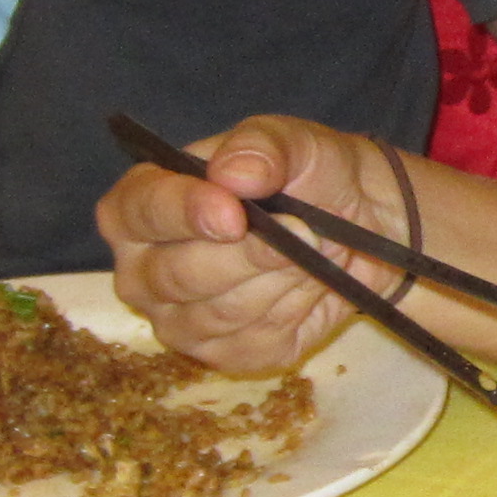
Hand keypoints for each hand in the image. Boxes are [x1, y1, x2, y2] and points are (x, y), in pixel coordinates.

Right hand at [100, 117, 410, 374]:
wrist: (358, 220)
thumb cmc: (308, 174)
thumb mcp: (295, 141)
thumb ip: (262, 147)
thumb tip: (233, 173)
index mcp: (139, 205)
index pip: (137, 213)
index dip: (183, 213)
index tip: (234, 214)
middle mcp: (144, 270)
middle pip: (175, 275)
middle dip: (247, 255)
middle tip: (304, 230)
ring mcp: (179, 320)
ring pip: (220, 313)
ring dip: (278, 279)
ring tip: (314, 246)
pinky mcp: (225, 354)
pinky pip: (255, 342)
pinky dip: (294, 309)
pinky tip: (310, 280)